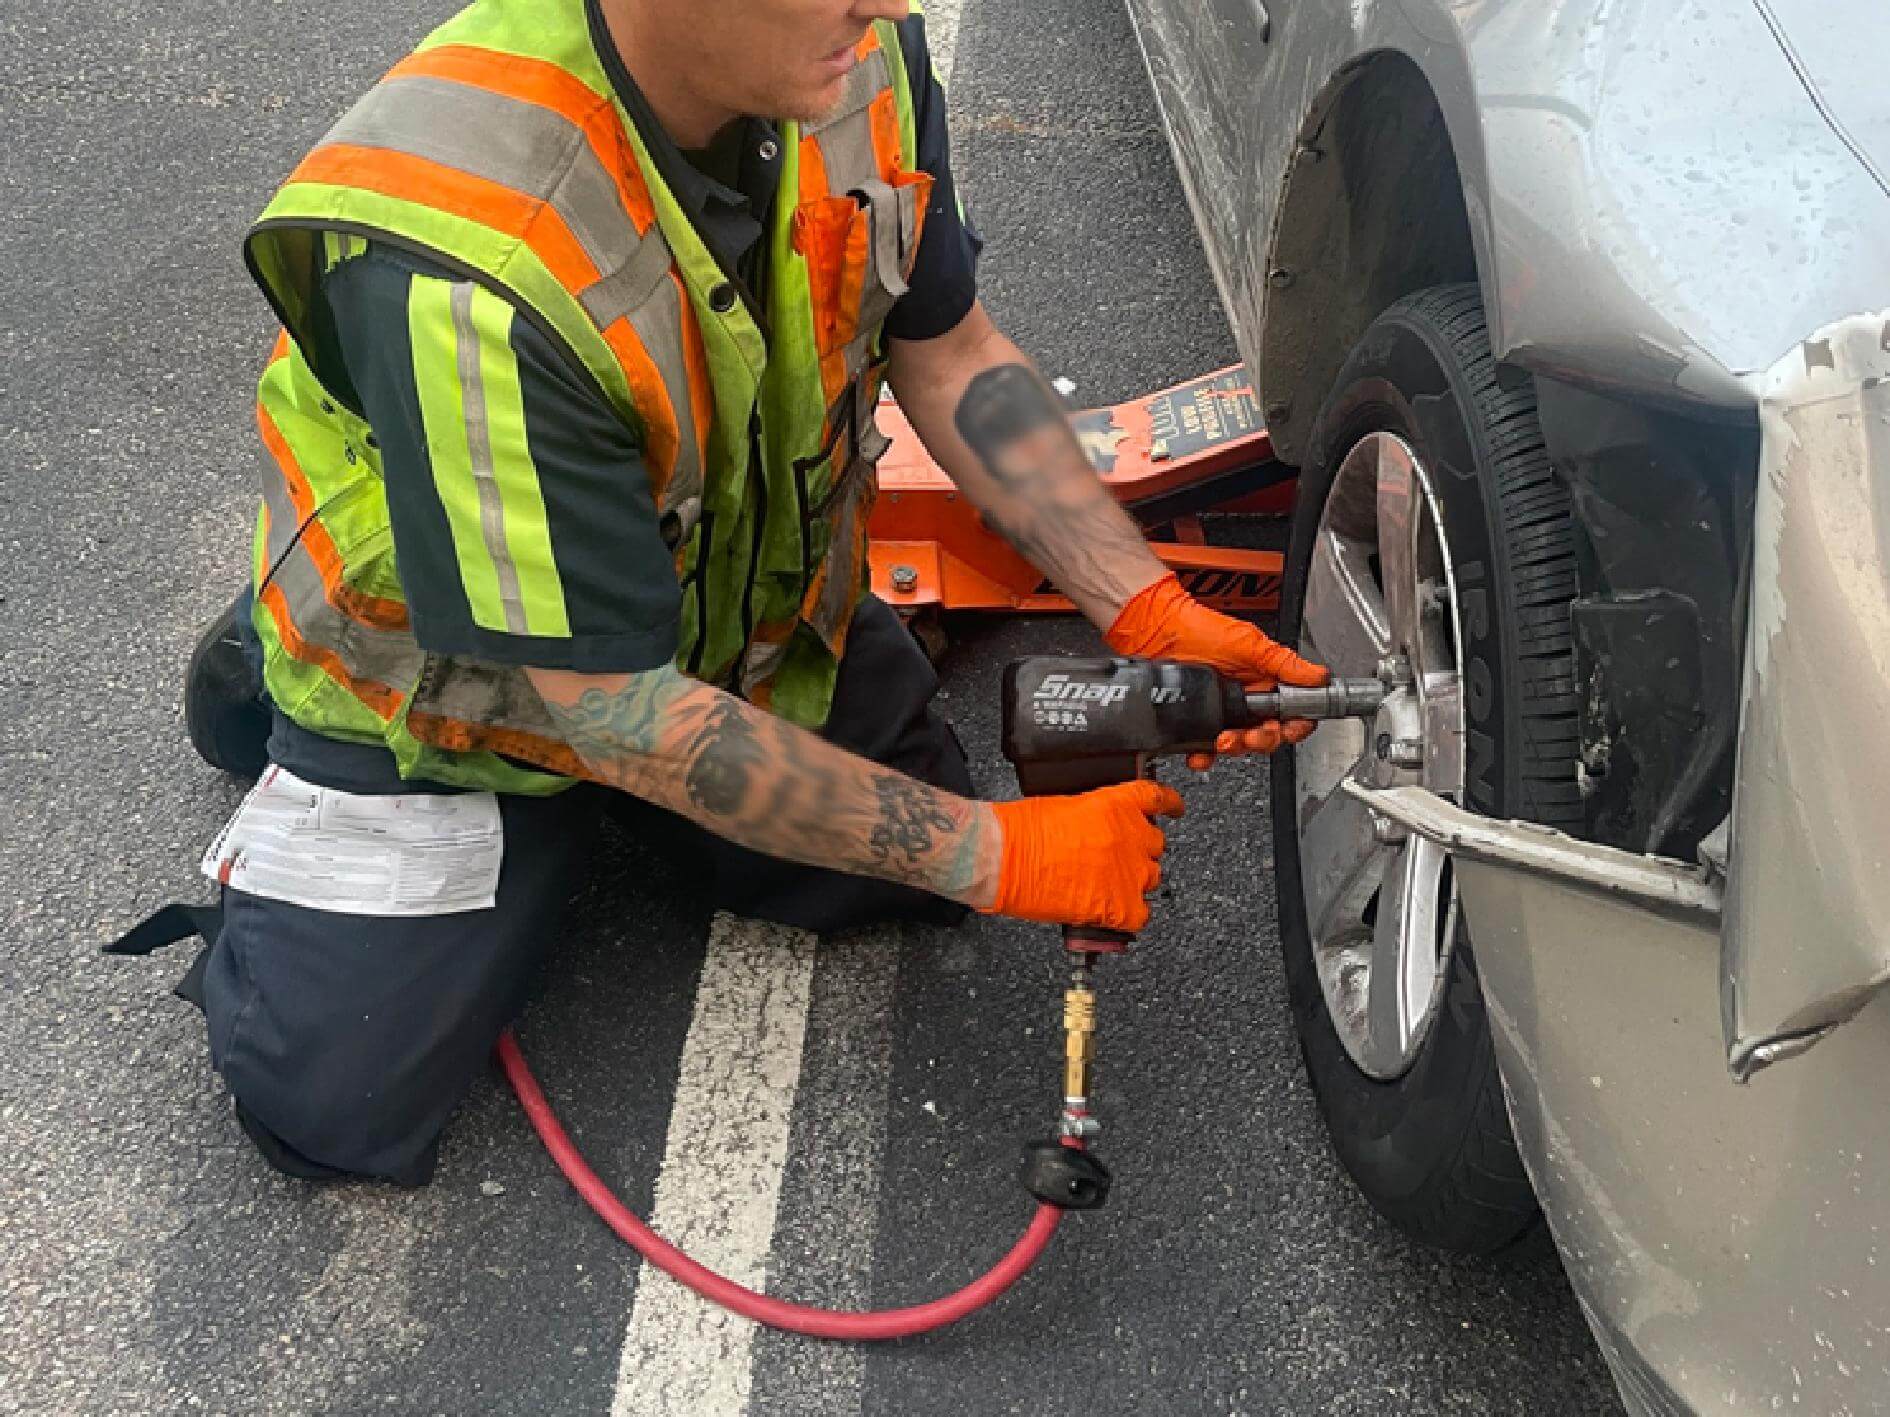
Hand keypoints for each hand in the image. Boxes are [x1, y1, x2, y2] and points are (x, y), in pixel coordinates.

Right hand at [984, 781, 1185, 931]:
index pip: (1158, 799)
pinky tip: (1109, 912)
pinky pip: (1140, 916)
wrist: (1001, 856)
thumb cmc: (1019, 830)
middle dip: (1138, 852)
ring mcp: (1127, 872)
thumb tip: (1098, 826)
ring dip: (1133, 882)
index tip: (1174, 808)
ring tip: (1104, 886)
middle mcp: (1129, 836)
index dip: (1170, 805)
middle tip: (1113, 859)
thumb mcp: (1064, 804)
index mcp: (1115, 804)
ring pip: (1151, 879)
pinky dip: (1127, 916)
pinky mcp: (1117, 905)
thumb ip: (1094, 812)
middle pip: (1155, 845)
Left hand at [1104, 573, 1328, 767]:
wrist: (1153, 629)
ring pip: (1238, 746)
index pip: (1291, 713)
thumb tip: (1319, 676)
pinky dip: (1203, 758)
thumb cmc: (1198, 629)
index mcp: (1263, 682)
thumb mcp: (1248, 644)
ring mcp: (1219, 714)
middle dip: (1263, 741)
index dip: (1294, 726)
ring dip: (1235, 749)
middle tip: (1253, 736)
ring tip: (1224, 740)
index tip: (1289, 728)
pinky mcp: (1194, 724)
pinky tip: (1199, 754)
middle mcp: (1244, 701)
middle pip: (1267, 736)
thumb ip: (1284, 663)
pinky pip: (1204, 750)